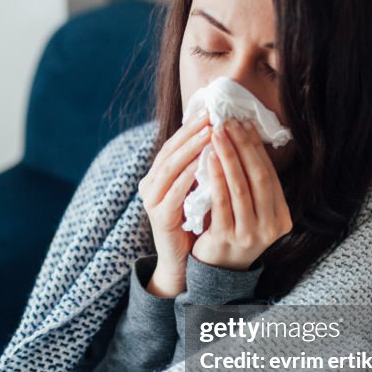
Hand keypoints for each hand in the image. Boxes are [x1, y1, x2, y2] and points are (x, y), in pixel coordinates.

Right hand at [137, 112, 211, 295]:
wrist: (183, 262)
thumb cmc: (195, 223)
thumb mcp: (198, 190)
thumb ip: (202, 167)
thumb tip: (221, 135)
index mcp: (158, 176)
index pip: (174, 144)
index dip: (191, 126)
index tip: (211, 109)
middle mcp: (149, 185)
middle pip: (170, 151)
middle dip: (191, 132)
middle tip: (211, 115)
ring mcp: (152, 201)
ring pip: (170, 168)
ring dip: (191, 149)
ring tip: (210, 133)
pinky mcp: (159, 217)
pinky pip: (174, 192)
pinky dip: (188, 176)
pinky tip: (204, 164)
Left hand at [191, 119, 292, 270]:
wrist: (216, 270)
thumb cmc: (232, 230)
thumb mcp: (251, 210)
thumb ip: (252, 184)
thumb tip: (245, 136)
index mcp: (282, 217)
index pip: (271, 175)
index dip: (257, 148)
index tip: (244, 124)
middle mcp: (271, 227)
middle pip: (260, 178)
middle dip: (244, 147)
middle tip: (229, 123)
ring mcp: (250, 234)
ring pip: (241, 188)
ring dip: (229, 157)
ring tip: (217, 134)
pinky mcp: (227, 238)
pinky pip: (222, 202)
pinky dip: (216, 177)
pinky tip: (208, 158)